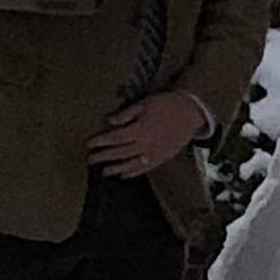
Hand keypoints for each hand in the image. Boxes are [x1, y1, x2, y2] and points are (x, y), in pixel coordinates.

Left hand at [91, 89, 210, 177]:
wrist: (191, 112)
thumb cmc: (166, 104)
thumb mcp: (145, 103)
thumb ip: (127, 114)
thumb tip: (110, 121)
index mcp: (140, 129)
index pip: (115, 138)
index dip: (100, 142)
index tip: (88, 144)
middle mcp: (146, 144)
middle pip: (120, 152)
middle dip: (104, 156)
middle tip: (90, 159)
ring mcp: (154, 153)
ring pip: (131, 164)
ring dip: (116, 168)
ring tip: (104, 172)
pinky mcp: (162, 158)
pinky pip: (145, 168)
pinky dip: (133, 172)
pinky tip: (123, 175)